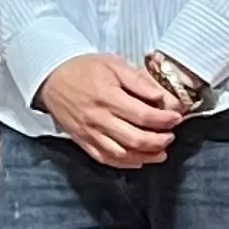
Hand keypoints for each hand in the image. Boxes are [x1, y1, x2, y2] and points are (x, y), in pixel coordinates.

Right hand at [36, 53, 180, 168]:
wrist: (51, 78)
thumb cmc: (84, 69)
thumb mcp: (114, 64)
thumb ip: (140, 81)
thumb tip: (164, 98)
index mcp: (108, 96)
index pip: (143, 115)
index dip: (164, 119)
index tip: (176, 117)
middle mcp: (98, 118)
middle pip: (136, 139)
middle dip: (159, 140)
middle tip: (171, 135)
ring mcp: (90, 133)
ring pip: (123, 154)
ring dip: (146, 156)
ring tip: (161, 151)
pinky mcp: (84, 141)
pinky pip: (106, 159)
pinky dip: (126, 163)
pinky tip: (139, 160)